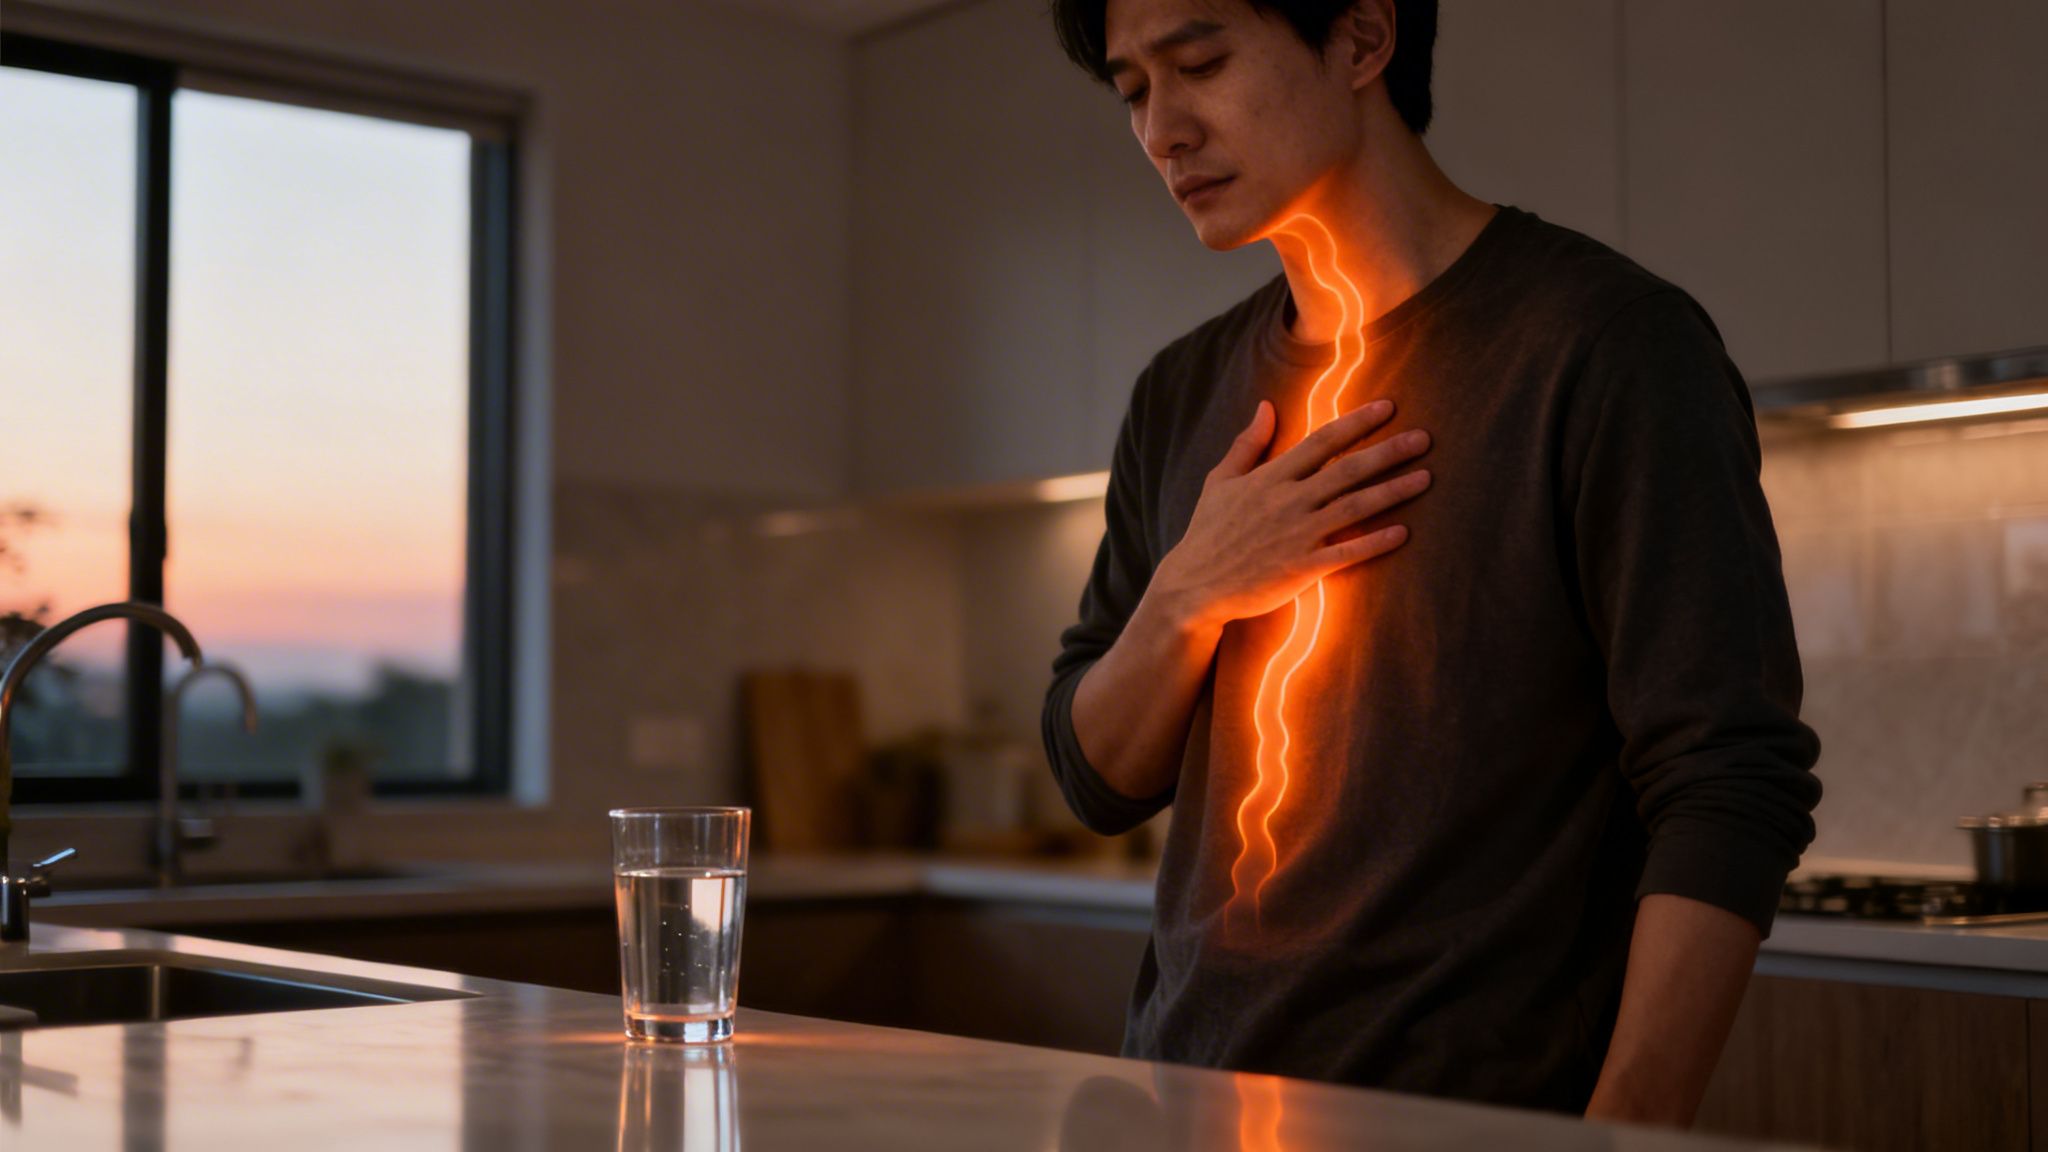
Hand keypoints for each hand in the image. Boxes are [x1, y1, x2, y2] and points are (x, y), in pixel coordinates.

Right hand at [1152, 398, 1430, 636]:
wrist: (1194, 585)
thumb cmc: (1208, 531)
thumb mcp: (1221, 481)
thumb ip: (1247, 443)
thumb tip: (1266, 406)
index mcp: (1270, 477)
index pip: (1322, 441)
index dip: (1357, 422)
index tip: (1388, 407)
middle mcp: (1288, 501)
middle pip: (1347, 470)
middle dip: (1388, 451)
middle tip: (1424, 437)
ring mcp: (1297, 535)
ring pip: (1354, 507)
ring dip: (1393, 491)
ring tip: (1426, 477)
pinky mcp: (1302, 568)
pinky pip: (1346, 552)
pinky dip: (1375, 542)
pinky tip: (1403, 532)